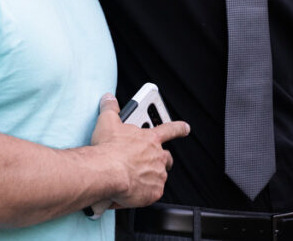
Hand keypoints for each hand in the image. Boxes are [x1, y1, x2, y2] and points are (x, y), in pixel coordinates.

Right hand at [90, 94, 189, 208]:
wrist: (107, 171)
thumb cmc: (109, 148)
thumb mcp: (108, 122)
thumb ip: (111, 109)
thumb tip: (109, 100)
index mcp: (150, 139)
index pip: (170, 130)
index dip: (179, 128)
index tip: (185, 128)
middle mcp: (158, 156)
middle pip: (166, 158)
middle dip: (161, 160)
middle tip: (147, 162)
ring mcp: (158, 175)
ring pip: (159, 176)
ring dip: (149, 177)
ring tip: (132, 178)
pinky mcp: (154, 192)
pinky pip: (152, 192)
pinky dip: (143, 192)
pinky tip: (130, 190)